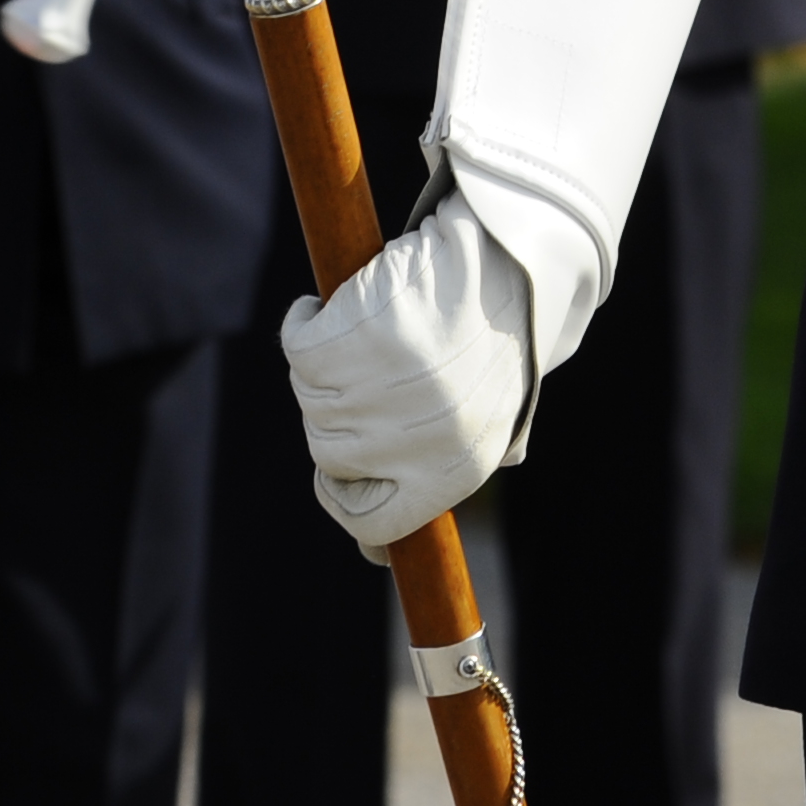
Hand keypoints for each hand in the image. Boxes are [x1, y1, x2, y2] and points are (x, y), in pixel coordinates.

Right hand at [282, 195, 534, 552]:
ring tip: (365, 327)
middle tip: (362, 371)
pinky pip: (299, 345)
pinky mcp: (350, 340)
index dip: (345, 500)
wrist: (506, 256)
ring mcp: (377, 394)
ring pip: (310, 396)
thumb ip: (447, 473)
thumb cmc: (499, 335)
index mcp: (454, 471)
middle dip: (335, 414)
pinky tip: (327, 305)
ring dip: (323, 360)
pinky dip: (305, 321)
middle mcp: (412, 444)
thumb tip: (376, 550)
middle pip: (328, 453)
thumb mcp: (495, 418)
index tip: (334, 480)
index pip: (371, 524)